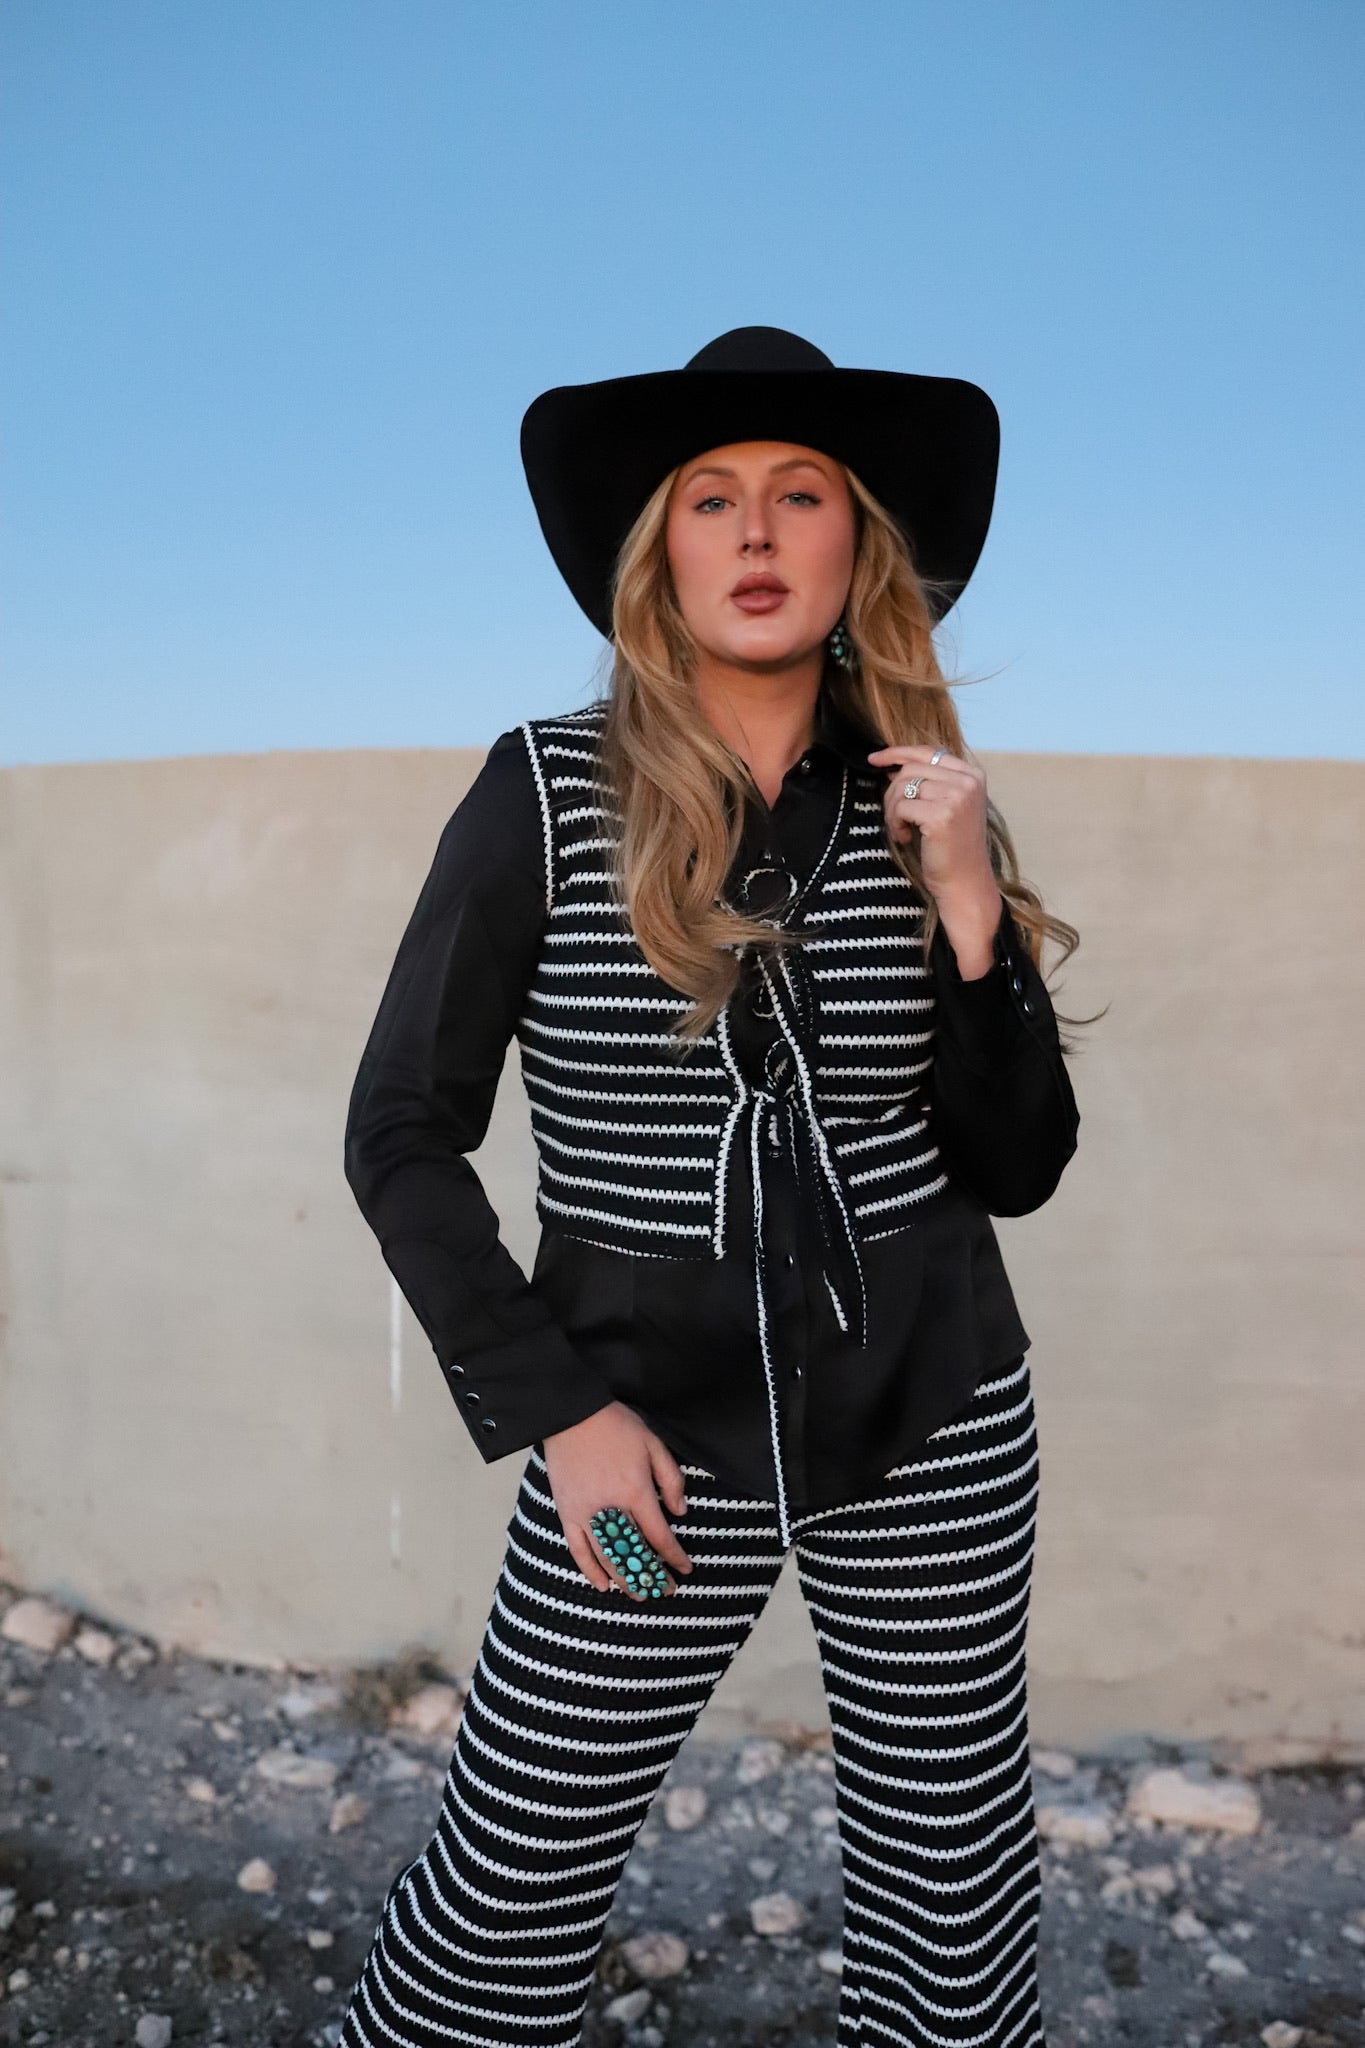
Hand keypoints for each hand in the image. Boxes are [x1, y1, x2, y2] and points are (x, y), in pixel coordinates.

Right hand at [542, 1400, 694, 1597]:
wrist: (571, 1414)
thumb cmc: (615, 1425)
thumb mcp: (653, 1444)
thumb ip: (670, 1479)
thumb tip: (681, 1511)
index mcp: (636, 1492)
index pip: (659, 1536)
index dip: (674, 1557)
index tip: (685, 1570)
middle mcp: (611, 1509)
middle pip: (634, 1554)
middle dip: (652, 1576)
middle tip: (665, 1591)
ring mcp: (586, 1514)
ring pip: (607, 1558)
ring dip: (625, 1579)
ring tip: (638, 1594)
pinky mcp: (566, 1513)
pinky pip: (578, 1550)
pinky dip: (590, 1570)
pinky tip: (603, 1585)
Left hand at [865, 743, 995, 900]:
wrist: (965, 882)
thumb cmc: (953, 848)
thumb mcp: (949, 806)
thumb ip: (931, 783)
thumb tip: (893, 767)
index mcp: (972, 775)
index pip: (928, 752)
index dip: (898, 753)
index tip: (875, 759)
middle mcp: (967, 782)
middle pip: (910, 769)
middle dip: (892, 793)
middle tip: (894, 818)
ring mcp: (956, 797)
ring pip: (902, 787)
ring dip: (893, 811)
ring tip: (901, 830)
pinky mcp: (941, 815)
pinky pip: (901, 807)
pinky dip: (895, 824)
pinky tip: (905, 838)